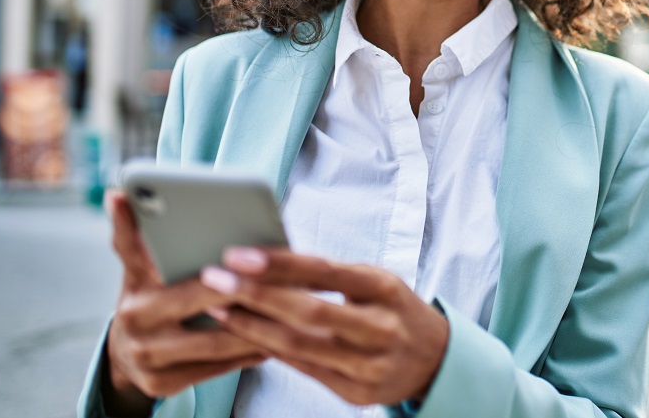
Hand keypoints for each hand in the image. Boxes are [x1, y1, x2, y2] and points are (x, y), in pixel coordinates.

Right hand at [102, 191, 267, 416]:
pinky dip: (250, 352)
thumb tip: (117, 193)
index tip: (179, 222)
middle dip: (244, 286)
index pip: (138, 249)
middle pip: (200, 297)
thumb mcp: (142, 266)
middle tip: (285, 274)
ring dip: (258, 325)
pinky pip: (218, 367)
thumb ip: (140, 235)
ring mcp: (147, 357)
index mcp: (134, 283)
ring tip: (295, 308)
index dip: (148, 230)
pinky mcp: (162, 384)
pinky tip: (278, 339)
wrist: (126, 355)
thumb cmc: (151, 295)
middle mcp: (134, 320)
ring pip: (216, 339)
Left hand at [200, 249, 449, 405]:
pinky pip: (304, 369)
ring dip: (252, 327)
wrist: (435, 358)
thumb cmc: (393, 309)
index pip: (326, 272)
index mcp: (385, 288)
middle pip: (308, 312)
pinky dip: (271, 351)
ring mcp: (370, 364)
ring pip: (300, 346)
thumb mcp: (375, 281)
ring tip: (218, 308)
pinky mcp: (357, 393)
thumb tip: (268, 260)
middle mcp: (380, 327)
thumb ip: (330, 275)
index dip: (280, 263)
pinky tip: (245, 336)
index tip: (239, 255)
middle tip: (214, 279)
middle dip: (255, 295)